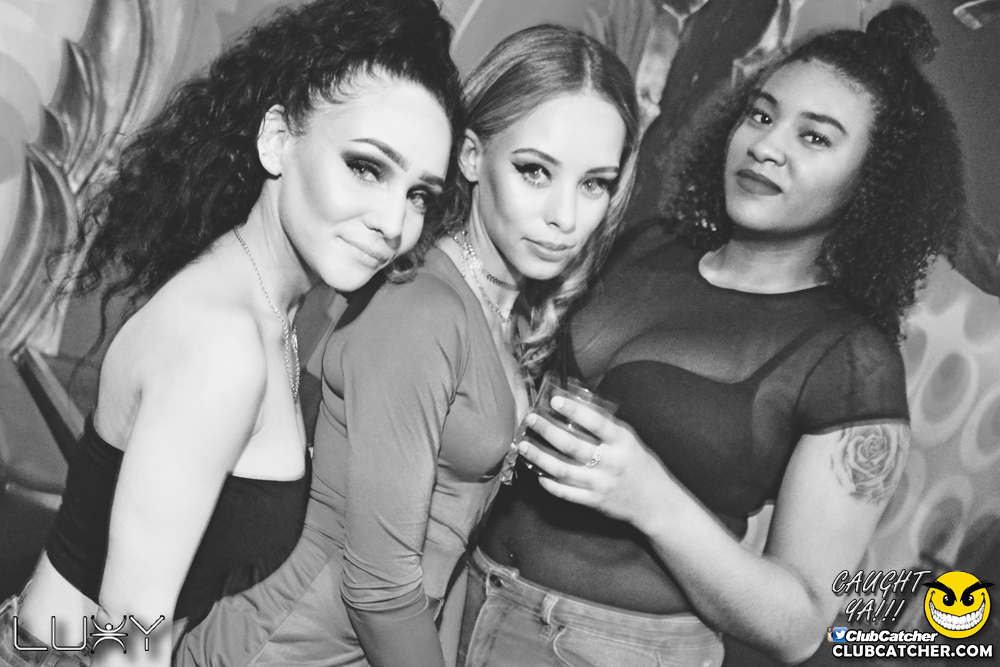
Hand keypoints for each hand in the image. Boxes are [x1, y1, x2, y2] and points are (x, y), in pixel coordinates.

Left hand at [517, 395, 671, 526]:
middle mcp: (611, 463)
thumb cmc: (641, 465)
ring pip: (563, 470)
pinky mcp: (594, 501)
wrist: (656, 502)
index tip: (555, 400)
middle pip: (573, 446)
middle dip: (547, 431)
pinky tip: (538, 473)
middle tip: (530, 420)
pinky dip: (550, 484)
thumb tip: (577, 406)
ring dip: (540, 457)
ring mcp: (601, 484)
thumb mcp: (629, 441)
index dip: (574, 410)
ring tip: (523, 445)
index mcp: (623, 443)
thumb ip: (607, 426)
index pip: (596, 423)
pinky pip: (566, 493)